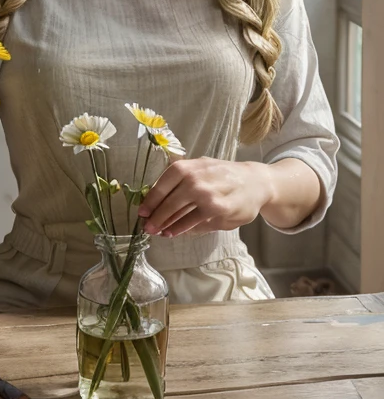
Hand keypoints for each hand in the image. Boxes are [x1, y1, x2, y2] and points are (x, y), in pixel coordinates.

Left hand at [137, 157, 272, 237]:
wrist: (255, 182)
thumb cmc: (223, 175)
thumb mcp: (201, 167)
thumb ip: (181, 178)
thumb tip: (157, 197)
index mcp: (188, 167)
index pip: (162, 184)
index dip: (150, 200)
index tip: (142, 212)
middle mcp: (195, 179)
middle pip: (168, 202)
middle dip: (155, 217)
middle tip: (146, 227)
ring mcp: (207, 195)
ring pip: (179, 213)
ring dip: (166, 225)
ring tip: (158, 232)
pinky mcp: (218, 211)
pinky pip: (193, 222)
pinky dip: (180, 229)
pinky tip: (172, 232)